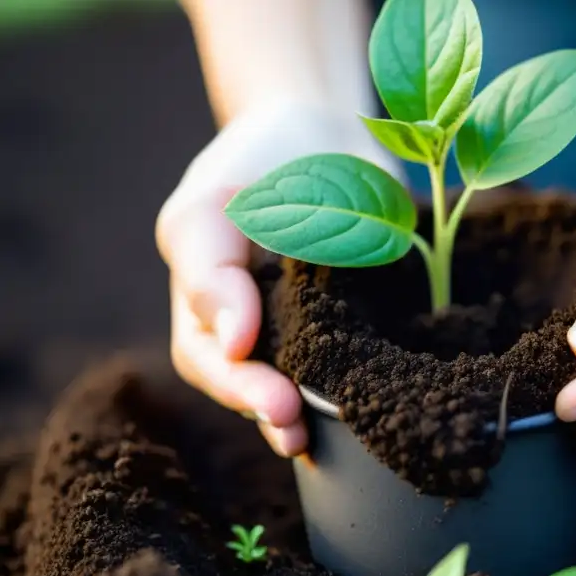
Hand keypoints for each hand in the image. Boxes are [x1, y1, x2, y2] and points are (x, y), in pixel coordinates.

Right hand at [156, 101, 404, 455]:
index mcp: (207, 296)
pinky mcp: (348, 327)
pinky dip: (349, 386)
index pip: (207, 354)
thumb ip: (211, 266)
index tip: (267, 384)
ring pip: (286, 383)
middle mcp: (245, 323)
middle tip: (291, 427)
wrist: (328, 137)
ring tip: (313, 439)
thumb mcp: (220, 198)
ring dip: (298, 414)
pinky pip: (339, 367)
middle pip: (242, 382)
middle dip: (263, 406)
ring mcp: (295, 329)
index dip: (234, 378)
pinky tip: (368, 405)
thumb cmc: (266, 162)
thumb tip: (233, 341)